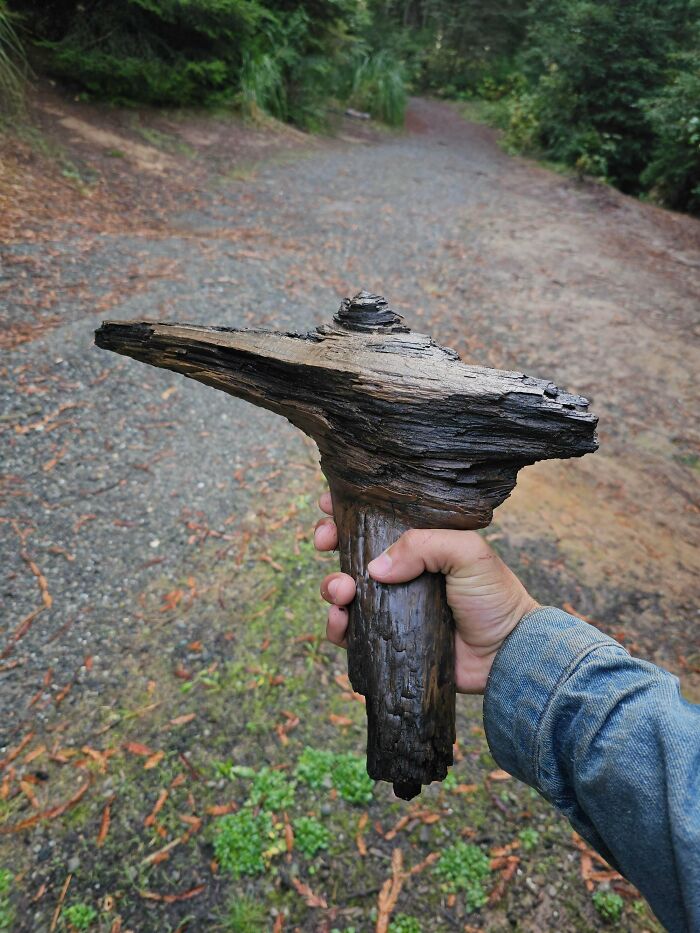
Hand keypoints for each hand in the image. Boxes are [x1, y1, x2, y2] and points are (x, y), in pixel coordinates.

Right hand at [314, 492, 538, 693]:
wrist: (506, 652)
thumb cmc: (493, 595)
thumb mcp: (466, 551)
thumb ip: (422, 546)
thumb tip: (374, 568)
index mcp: (417, 545)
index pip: (375, 521)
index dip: (347, 511)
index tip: (327, 505)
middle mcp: (399, 572)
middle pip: (349, 551)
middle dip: (329, 541)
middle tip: (325, 540)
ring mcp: (389, 606)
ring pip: (342, 590)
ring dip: (330, 585)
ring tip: (342, 589)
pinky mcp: (385, 641)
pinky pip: (348, 633)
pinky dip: (336, 626)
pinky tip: (340, 620)